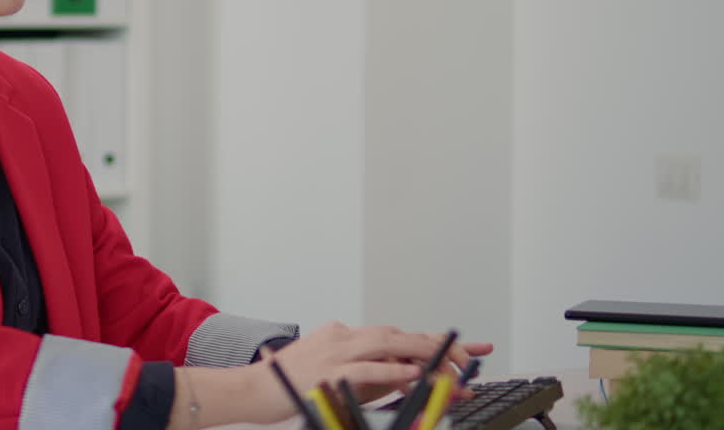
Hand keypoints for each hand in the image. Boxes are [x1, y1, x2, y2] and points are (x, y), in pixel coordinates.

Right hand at [249, 323, 493, 420]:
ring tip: (452, 364)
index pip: (397, 335)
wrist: (252, 388)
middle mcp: (343, 337)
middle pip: (399, 335)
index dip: (433, 341)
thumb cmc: (290, 384)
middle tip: (470, 356)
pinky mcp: (328, 370)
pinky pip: (366, 367)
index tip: (466, 350)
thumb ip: (367, 373)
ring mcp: (335, 351)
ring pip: (387, 344)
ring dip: (423, 353)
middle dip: (437, 345)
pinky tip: (412, 373)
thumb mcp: (334, 373)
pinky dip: (391, 370)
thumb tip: (406, 379)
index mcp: (345, 336)